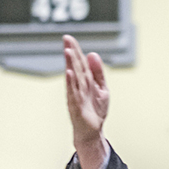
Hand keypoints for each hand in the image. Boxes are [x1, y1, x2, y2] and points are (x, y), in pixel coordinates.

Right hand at [63, 34, 110, 168]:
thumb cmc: (95, 110)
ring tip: (68, 52)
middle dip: (71, 53)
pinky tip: (69, 73)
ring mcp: (76, 96)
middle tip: (66, 39)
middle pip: (75, 67)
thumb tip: (93, 54)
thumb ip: (98, 72)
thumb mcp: (102, 88)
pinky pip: (73, 93)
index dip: (75, 49)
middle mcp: (79, 86)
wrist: (92, 132)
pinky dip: (71, 83)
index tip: (69, 37)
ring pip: (73, 78)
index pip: (80, 62)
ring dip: (70, 65)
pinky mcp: (76, 106)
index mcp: (85, 81)